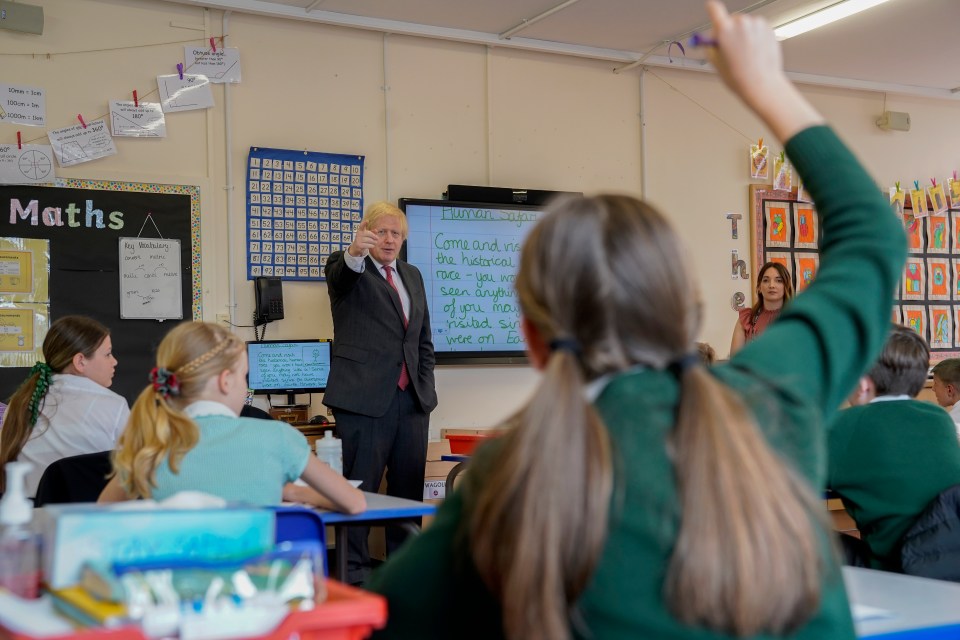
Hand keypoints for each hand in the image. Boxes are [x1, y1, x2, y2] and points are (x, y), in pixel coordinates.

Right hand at [347, 220, 377, 257]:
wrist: (356, 247)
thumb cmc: (363, 239)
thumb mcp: (367, 235)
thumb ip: (372, 232)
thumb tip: (376, 230)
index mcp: (360, 230)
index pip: (362, 226)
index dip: (364, 223)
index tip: (367, 220)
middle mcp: (359, 234)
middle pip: (369, 234)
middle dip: (374, 236)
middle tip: (377, 238)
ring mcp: (358, 239)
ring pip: (370, 240)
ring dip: (374, 242)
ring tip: (375, 243)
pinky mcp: (359, 245)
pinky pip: (368, 245)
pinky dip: (372, 246)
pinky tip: (372, 246)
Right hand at [705, 0, 822, 141]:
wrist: (761, 84)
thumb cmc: (739, 77)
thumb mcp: (715, 62)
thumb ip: (711, 45)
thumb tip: (710, 37)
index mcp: (725, 30)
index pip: (714, 8)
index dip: (711, 8)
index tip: (710, 8)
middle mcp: (741, 23)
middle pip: (730, 19)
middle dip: (728, 30)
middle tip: (729, 46)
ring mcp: (756, 23)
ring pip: (744, 24)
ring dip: (743, 34)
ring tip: (744, 53)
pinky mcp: (768, 27)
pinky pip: (756, 28)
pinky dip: (754, 36)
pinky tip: (753, 51)